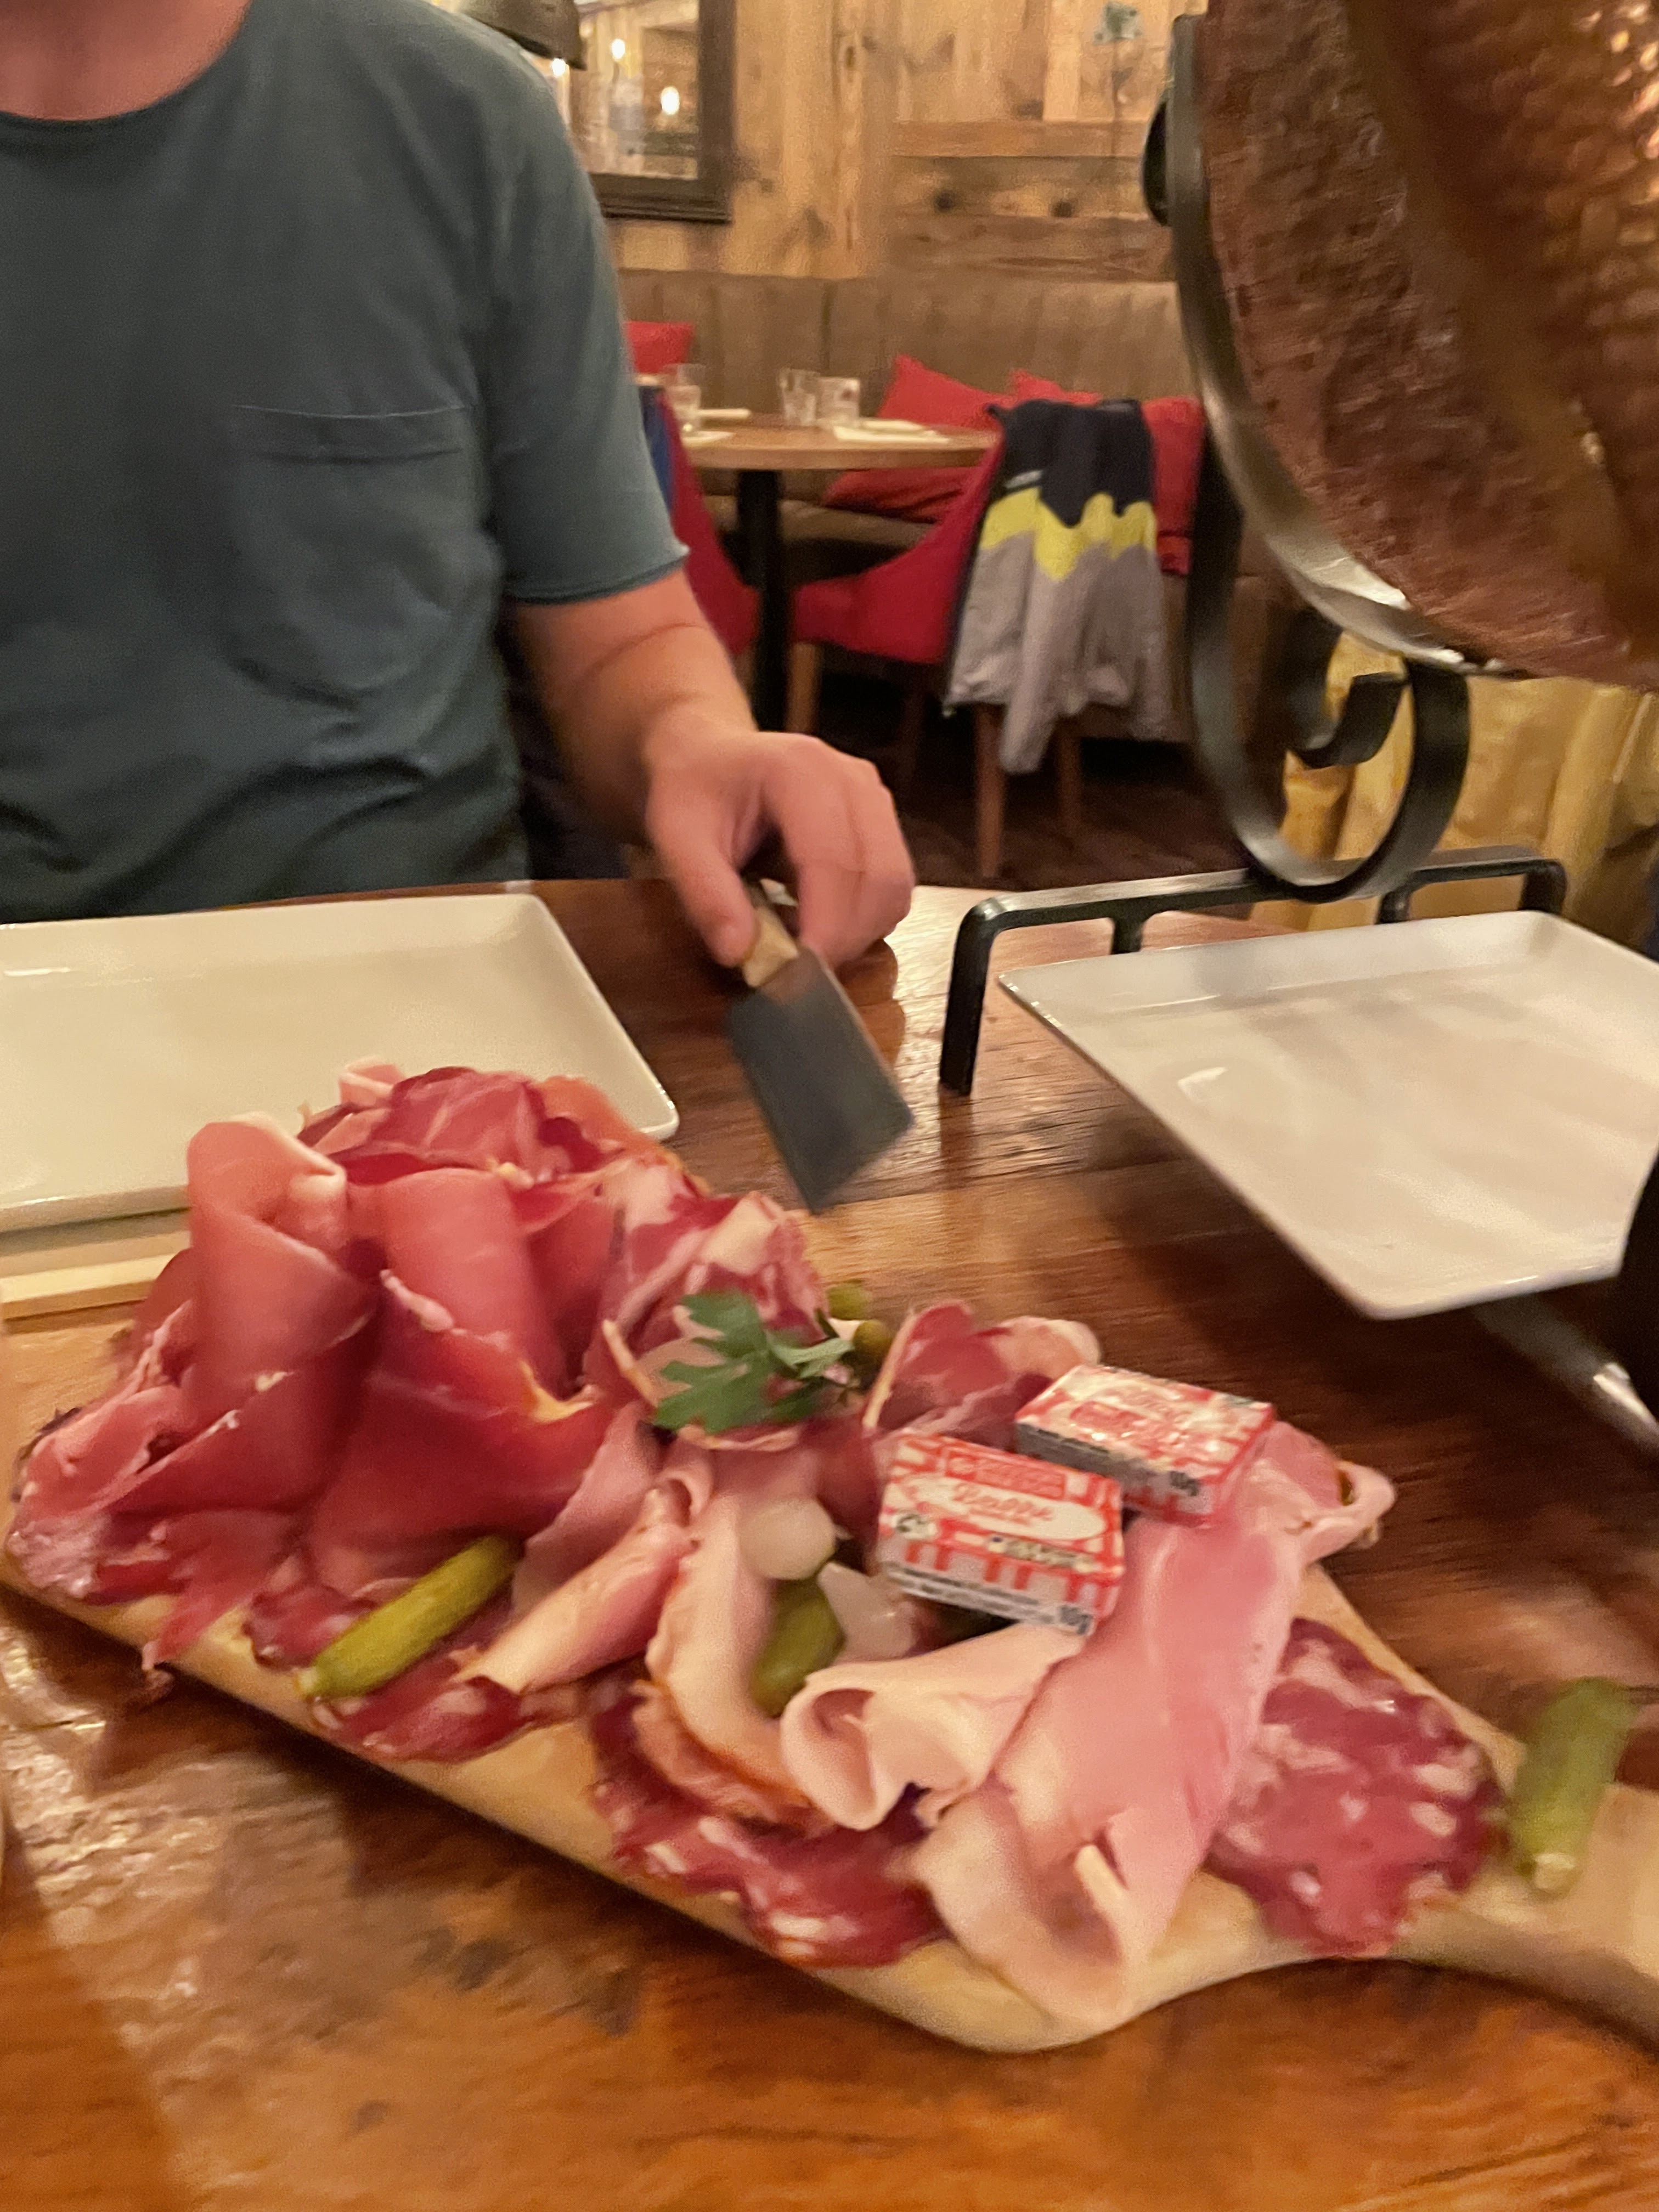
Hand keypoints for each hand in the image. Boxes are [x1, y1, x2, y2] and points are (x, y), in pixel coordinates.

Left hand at [641, 711, 914, 969]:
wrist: (708, 755)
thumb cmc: (692, 788)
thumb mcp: (675, 836)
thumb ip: (704, 893)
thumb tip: (740, 954)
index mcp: (800, 771)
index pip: (834, 860)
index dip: (826, 925)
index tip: (800, 974)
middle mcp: (851, 779)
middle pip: (879, 877)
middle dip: (846, 938)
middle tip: (800, 974)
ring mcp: (873, 799)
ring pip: (895, 887)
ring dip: (859, 933)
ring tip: (805, 946)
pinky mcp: (881, 822)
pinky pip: (892, 887)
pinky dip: (864, 920)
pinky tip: (819, 923)